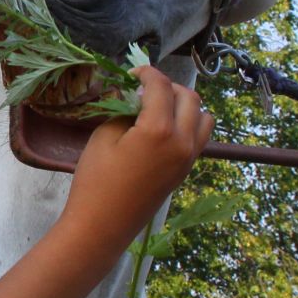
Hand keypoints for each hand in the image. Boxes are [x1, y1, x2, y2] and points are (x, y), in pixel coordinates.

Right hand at [63, 66, 211, 244]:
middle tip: (143, 89)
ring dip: (184, 105)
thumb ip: (122, 112)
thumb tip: (131, 98)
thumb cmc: (95, 181)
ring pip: (202, 117)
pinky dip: (187, 123)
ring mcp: (188, 157)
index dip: (146, 73)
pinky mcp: (186, 169)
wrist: (103, 225)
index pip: (160, 87)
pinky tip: (162, 128)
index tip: (132, 72)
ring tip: (158, 107)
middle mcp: (183, 140)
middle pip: (189, 98)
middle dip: (168, 86)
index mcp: (159, 129)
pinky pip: (199, 136)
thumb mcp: (102, 138)